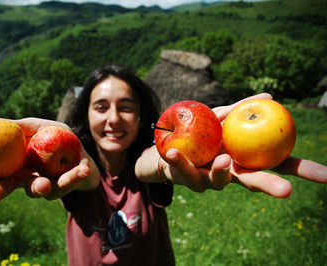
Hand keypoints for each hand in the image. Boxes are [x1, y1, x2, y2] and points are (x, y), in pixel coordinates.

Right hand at [0, 117, 99, 209]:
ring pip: (35, 189)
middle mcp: (20, 176)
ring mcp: (40, 184)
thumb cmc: (51, 136)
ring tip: (43, 185)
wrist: (79, 147)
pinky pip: (65, 184)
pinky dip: (73, 177)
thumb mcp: (34, 126)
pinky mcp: (61, 187)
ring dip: (38, 187)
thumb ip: (14, 128)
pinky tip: (82, 169)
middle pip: (3, 187)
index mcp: (9, 162)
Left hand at [161, 93, 326, 196]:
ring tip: (222, 160)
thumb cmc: (200, 133)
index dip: (303, 171)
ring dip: (221, 171)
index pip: (278, 165)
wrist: (167, 143)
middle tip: (286, 191)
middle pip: (254, 182)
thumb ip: (239, 109)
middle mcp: (231, 173)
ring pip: (218, 180)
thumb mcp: (219, 118)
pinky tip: (173, 151)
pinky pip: (183, 170)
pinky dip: (179, 160)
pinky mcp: (186, 179)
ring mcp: (209, 179)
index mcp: (245, 159)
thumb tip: (269, 96)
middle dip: (270, 187)